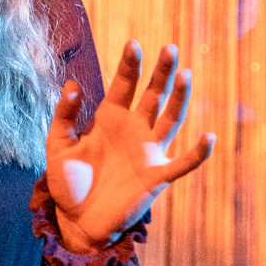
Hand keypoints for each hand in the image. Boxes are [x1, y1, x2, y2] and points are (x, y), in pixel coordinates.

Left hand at [45, 41, 214, 252]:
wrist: (76, 220)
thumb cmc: (67, 182)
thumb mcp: (58, 146)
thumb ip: (64, 116)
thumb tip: (72, 84)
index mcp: (109, 118)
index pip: (124, 85)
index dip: (129, 65)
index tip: (134, 44)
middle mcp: (133, 129)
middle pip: (153, 95)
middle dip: (162, 72)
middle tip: (170, 47)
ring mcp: (147, 152)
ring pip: (170, 120)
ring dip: (179, 99)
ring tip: (185, 75)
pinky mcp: (156, 177)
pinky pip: (182, 164)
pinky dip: (196, 153)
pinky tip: (207, 137)